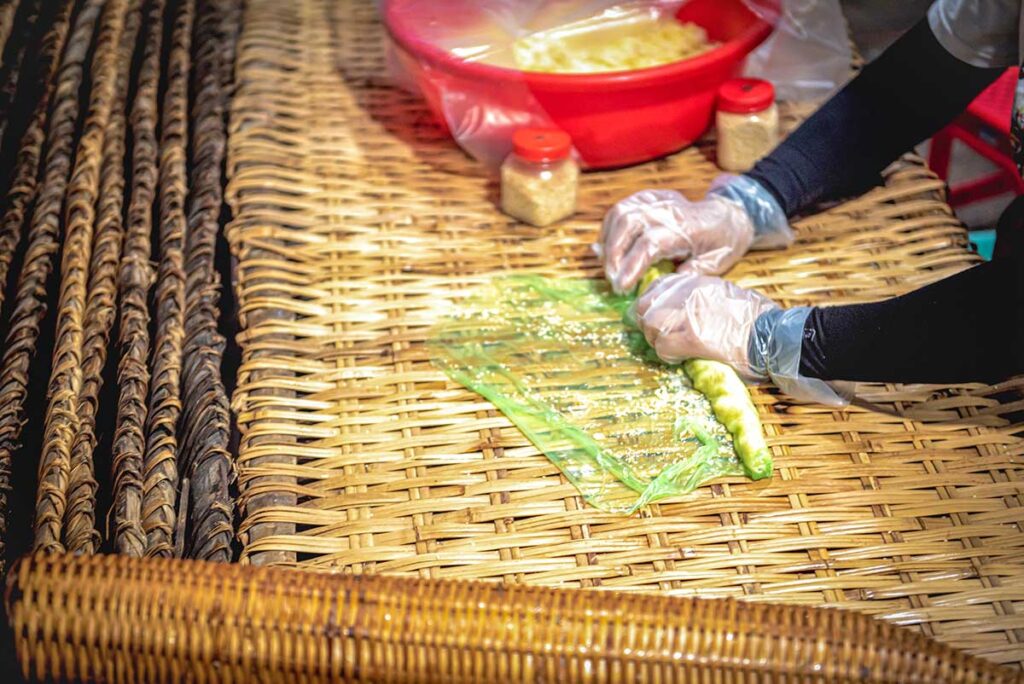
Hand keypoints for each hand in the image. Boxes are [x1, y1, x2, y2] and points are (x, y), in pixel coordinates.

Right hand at [597, 190, 754, 293]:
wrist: (729, 216)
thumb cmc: (723, 244)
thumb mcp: (714, 265)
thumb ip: (688, 275)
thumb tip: (660, 289)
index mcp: (688, 228)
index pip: (649, 244)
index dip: (631, 265)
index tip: (621, 286)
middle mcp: (670, 209)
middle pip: (628, 223)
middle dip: (614, 254)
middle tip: (612, 280)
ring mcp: (658, 200)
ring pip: (621, 212)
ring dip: (608, 239)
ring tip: (608, 264)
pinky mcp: (650, 197)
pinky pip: (622, 207)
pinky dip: (610, 226)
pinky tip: (608, 245)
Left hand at [634, 273, 850, 405]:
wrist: (776, 335)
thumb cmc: (760, 320)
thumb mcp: (728, 295)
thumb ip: (703, 299)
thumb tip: (685, 311)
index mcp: (698, 282)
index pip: (659, 286)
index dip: (653, 304)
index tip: (657, 317)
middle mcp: (689, 293)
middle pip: (647, 305)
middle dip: (648, 323)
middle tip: (660, 338)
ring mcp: (689, 315)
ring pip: (651, 326)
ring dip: (657, 341)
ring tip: (673, 350)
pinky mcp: (692, 338)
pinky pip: (663, 346)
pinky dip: (667, 355)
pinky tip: (681, 358)